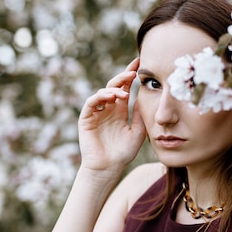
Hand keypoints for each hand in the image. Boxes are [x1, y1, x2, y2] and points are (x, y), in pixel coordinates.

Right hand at [78, 58, 145, 174]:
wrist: (109, 168)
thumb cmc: (123, 153)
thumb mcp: (138, 131)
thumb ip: (140, 114)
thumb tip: (145, 96)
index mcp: (119, 110)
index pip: (125, 88)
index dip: (130, 75)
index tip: (139, 64)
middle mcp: (107, 109)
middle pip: (114, 86)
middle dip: (123, 76)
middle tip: (133, 72)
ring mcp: (96, 113)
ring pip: (102, 92)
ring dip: (113, 89)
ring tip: (123, 93)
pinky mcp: (86, 119)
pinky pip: (90, 103)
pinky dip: (100, 98)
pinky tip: (111, 98)